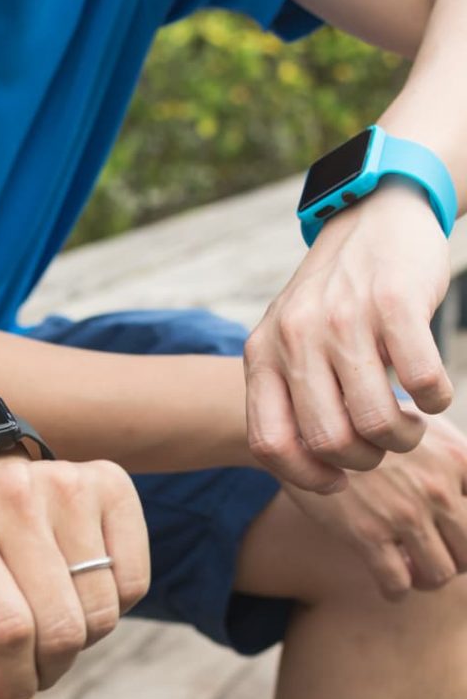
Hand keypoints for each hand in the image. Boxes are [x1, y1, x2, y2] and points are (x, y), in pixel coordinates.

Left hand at [0, 456, 149, 698]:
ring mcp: (64, 481)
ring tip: (42, 615)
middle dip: (44, 666)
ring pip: (102, 611)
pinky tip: (72, 586)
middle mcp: (9, 491)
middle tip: (19, 650)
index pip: (7, 633)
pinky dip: (110, 607)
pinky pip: (135, 583)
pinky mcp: (110, 482)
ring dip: (77, 639)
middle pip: (63, 627)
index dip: (9, 682)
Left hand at [245, 183, 452, 491]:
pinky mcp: (394, 302)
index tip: (336, 481)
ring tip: (409, 426)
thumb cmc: (331, 298)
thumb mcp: (288, 341)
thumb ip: (287, 393)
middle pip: (328, 440)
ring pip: (375, 419)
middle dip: (363, 461)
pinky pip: (423, 380)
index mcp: (262, 355)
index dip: (304, 476)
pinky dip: (437, 401)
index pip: (268, 443)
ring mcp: (342, 319)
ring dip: (403, 438)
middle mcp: (294, 339)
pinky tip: (433, 395)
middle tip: (382, 447)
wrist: (372, 217)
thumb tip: (311, 467)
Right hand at [285, 413, 466, 597]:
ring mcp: (402, 514)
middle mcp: (437, 488)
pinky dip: (395, 590)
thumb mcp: (418, 425)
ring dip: (427, 579)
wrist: (305, 429)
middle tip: (433, 556)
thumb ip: (452, 456)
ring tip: (412, 571)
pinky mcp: (365, 534)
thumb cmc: (361, 425)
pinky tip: (387, 583)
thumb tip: (462, 489)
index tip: (448, 531)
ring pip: (439, 573)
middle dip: (455, 560)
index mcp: (458, 458)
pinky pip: (396, 583)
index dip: (466, 528)